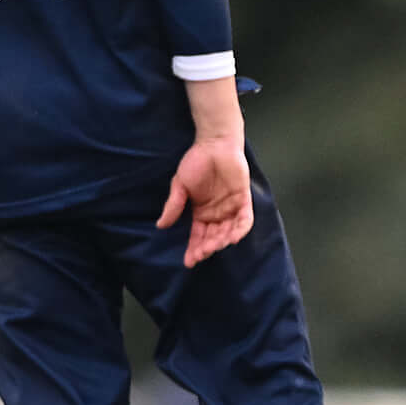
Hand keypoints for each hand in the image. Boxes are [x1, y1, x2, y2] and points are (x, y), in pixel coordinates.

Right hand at [157, 135, 254, 266]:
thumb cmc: (196, 162)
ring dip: (222, 241)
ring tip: (213, 247)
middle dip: (207, 248)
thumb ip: (174, 205)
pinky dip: (240, 229)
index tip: (188, 261)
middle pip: (213, 237)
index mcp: (202, 213)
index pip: (198, 236)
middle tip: (201, 254)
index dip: (194, 249)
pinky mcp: (243, 199)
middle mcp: (217, 214)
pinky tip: (232, 238)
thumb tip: (161, 225)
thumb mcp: (180, 185)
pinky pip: (245, 219)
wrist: (214, 143)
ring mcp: (231, 207)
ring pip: (229, 232)